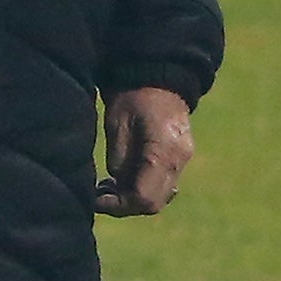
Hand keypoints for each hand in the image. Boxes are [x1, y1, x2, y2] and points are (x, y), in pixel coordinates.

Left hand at [95, 86, 192, 215]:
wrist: (159, 75)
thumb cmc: (133, 95)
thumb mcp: (118, 123)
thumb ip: (119, 159)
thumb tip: (117, 185)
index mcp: (164, 151)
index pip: (144, 197)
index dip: (119, 205)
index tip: (97, 199)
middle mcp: (179, 160)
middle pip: (154, 203)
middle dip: (125, 205)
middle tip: (100, 195)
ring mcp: (183, 160)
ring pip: (160, 197)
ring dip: (134, 198)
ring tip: (109, 185)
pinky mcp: (180, 158)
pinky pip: (164, 186)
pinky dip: (143, 188)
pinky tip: (123, 178)